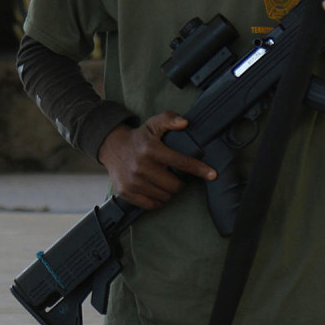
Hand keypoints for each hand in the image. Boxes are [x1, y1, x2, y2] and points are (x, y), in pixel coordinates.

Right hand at [97, 112, 216, 210]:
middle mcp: (141, 166)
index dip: (199, 169)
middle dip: (179, 183)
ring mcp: (132, 181)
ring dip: (168, 191)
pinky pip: (151, 205)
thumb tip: (185, 122)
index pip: (181, 162)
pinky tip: (155, 189)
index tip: (212, 174)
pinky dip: (157, 200)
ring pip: (164, 197)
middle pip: (174, 185)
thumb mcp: (153, 123)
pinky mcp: (126, 192)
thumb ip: (169, 119)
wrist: (112, 147)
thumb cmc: (139, 137)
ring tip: (163, 180)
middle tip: (174, 175)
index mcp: (150, 148)